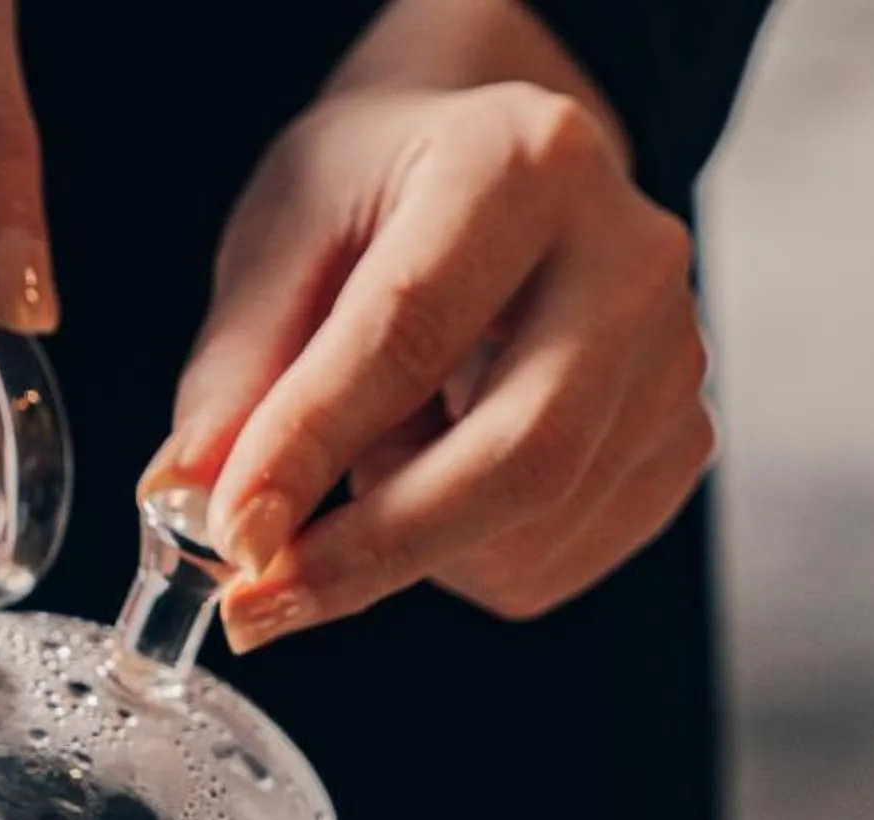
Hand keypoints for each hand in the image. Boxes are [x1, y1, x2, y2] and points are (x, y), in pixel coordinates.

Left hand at [149, 81, 715, 647]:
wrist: (502, 177)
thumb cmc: (387, 193)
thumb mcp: (287, 233)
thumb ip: (239, 366)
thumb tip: (190, 500)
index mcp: (525, 163)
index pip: (413, 329)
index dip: (314, 445)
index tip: (233, 534)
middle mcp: (632, 259)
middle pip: (520, 453)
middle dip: (377, 550)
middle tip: (264, 602)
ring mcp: (676, 359)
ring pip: (535, 528)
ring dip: (414, 544)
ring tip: (373, 457)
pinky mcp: (683, 441)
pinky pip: (556, 561)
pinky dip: (465, 560)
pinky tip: (439, 473)